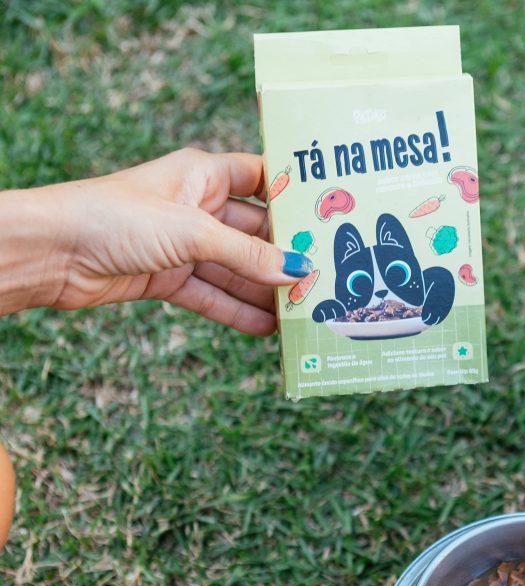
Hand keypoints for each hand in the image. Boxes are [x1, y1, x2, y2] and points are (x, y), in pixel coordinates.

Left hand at [0, 148, 306, 334]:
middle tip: (326, 276)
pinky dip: (238, 311)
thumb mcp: (192, 233)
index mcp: (202, 175)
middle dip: (287, 256)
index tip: (330, 213)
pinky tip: (268, 329)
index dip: (292, 195)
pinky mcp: (168, 278)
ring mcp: (182, 245)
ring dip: (266, 291)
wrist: (50, 252)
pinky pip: (213, 295)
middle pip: (255, 232)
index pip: (260, 178)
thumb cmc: (114, 217)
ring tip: (305, 310)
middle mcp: (196, 207)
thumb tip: (298, 271)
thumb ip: (247, 255)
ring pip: (237, 269)